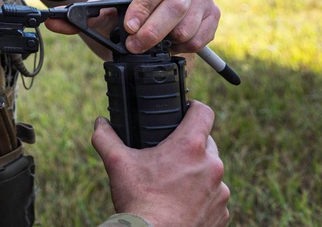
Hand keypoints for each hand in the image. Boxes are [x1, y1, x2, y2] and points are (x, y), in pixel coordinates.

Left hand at [43, 0, 219, 56]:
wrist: (144, 6)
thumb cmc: (125, 2)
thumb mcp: (103, 5)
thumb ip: (78, 13)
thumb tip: (55, 22)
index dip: (144, 6)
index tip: (128, 26)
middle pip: (176, 4)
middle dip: (153, 29)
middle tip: (134, 45)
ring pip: (190, 22)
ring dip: (169, 40)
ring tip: (151, 44)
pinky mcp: (212, 12)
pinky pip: (203, 35)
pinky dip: (186, 46)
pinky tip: (171, 44)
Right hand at [92, 101, 229, 226]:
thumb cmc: (140, 201)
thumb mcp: (117, 164)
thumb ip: (106, 138)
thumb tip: (99, 123)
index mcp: (190, 147)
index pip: (204, 112)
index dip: (195, 108)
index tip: (186, 111)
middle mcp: (212, 166)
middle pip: (207, 143)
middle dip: (190, 146)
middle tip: (169, 155)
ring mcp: (220, 192)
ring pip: (210, 172)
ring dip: (196, 173)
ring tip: (173, 183)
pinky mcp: (221, 213)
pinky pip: (214, 197)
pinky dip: (201, 197)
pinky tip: (181, 203)